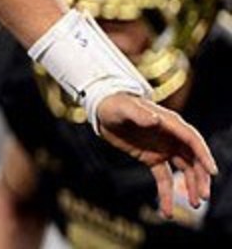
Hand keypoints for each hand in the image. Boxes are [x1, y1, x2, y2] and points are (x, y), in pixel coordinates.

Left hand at [96, 93, 218, 217]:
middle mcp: (172, 137)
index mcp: (170, 123)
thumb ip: (139, 114)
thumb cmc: (114, 104)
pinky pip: (164, 179)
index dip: (204, 155)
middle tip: (203, 196)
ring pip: (184, 170)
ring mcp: (163, 149)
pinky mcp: (152, 159)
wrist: (102, 110)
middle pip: (193, 159)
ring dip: (191, 186)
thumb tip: (156, 120)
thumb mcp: (124, 108)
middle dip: (200, 177)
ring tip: (194, 204)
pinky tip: (167, 211)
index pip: (192, 140)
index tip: (212, 172)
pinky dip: (166, 194)